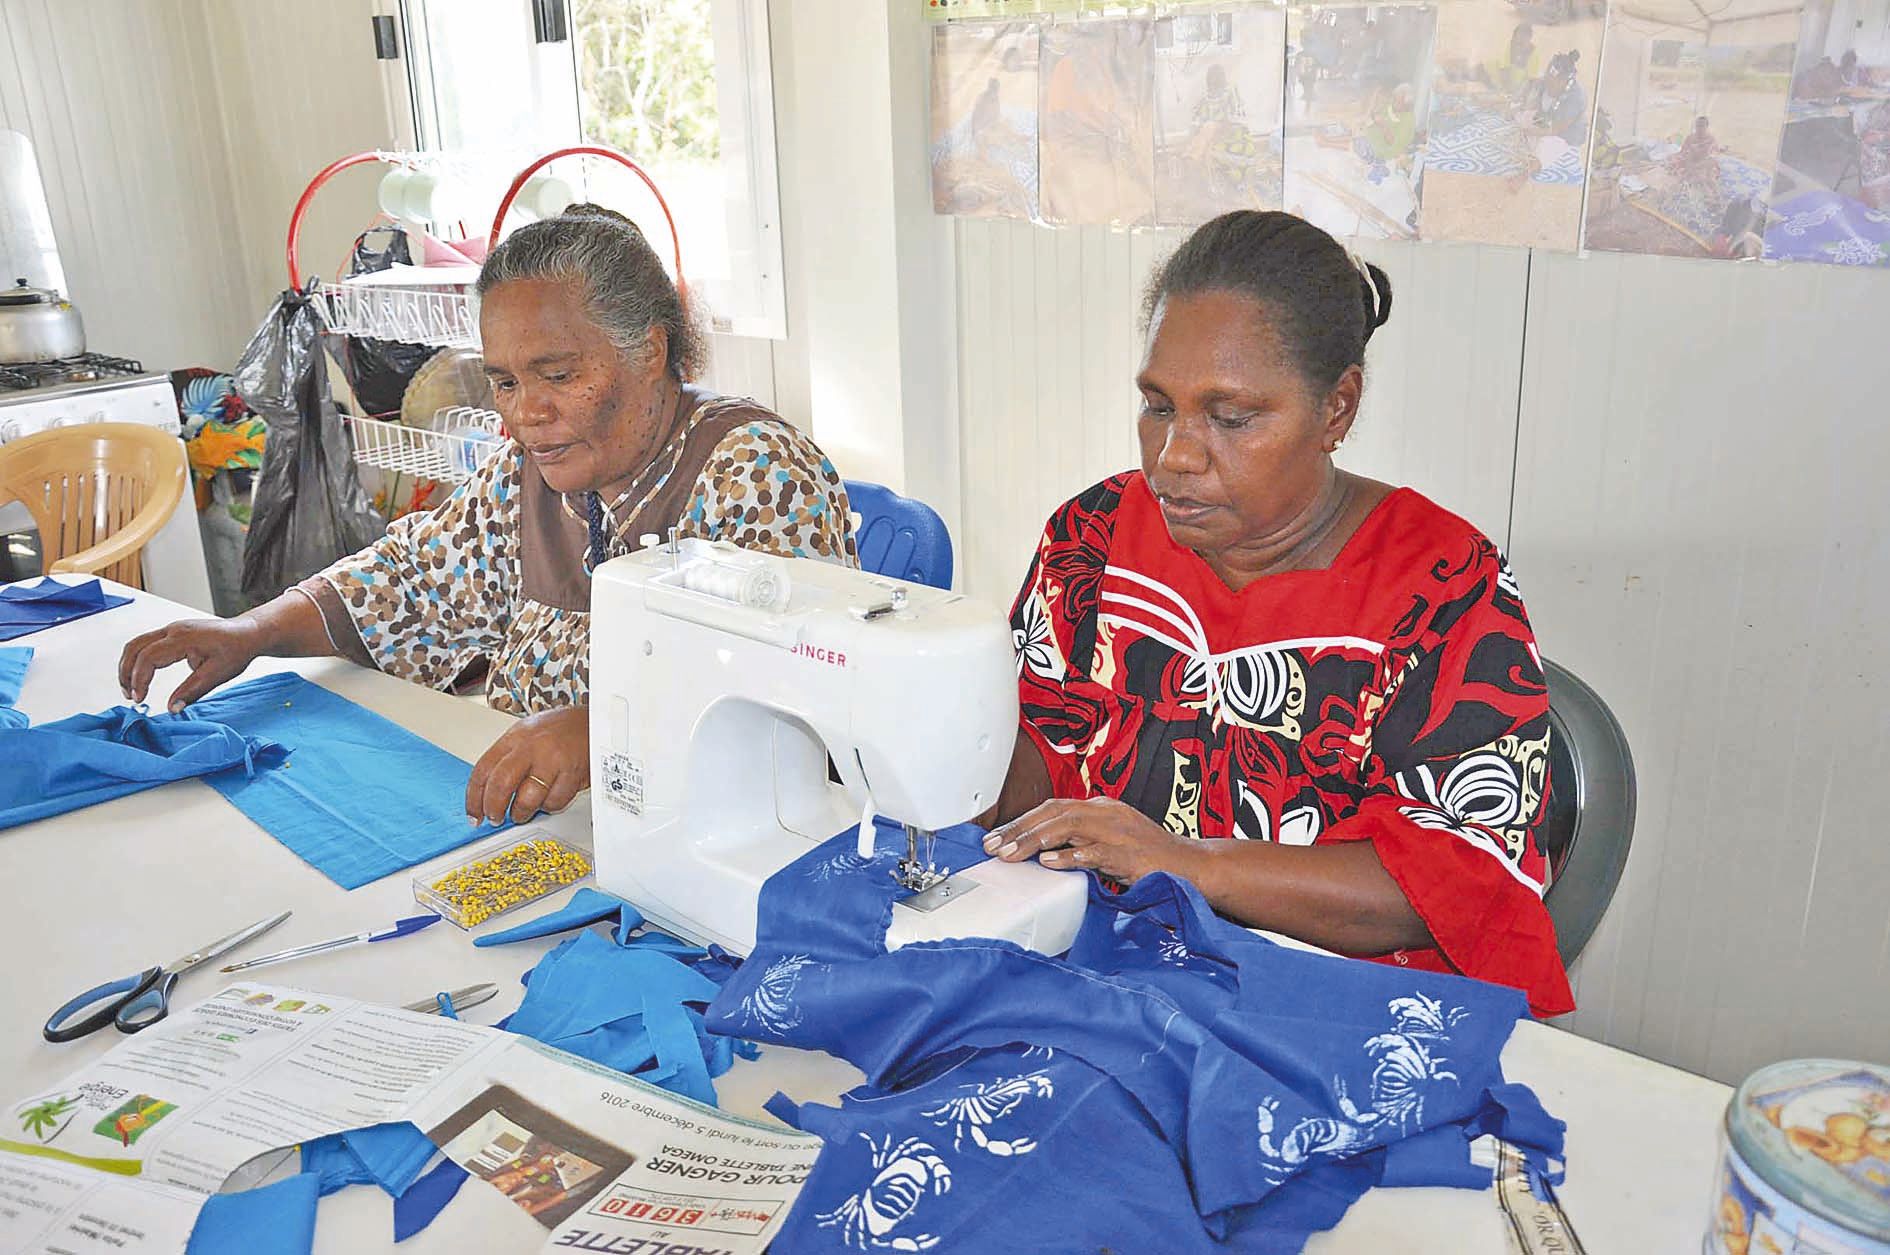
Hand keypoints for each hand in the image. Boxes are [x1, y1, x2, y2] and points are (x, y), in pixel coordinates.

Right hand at [119, 618, 266, 711]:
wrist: (248, 633)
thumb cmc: (236, 650)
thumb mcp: (217, 674)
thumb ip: (192, 691)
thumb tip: (172, 709)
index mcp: (183, 638)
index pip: (148, 657)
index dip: (140, 680)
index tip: (139, 698)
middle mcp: (173, 629)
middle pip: (135, 647)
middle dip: (126, 673)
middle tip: (130, 696)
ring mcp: (172, 629)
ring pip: (137, 643)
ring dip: (129, 665)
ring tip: (131, 689)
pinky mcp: (173, 633)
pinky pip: (146, 643)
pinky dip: (138, 659)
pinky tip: (142, 676)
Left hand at [466, 706, 588, 824]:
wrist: (595, 722)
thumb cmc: (560, 730)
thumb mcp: (527, 734)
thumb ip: (507, 759)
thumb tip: (488, 791)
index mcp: (515, 738)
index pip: (483, 770)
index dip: (474, 797)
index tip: (474, 813)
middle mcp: (531, 747)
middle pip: (501, 784)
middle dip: (494, 808)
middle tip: (495, 818)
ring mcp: (552, 760)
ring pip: (528, 799)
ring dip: (522, 812)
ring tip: (523, 812)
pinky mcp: (572, 773)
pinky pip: (554, 802)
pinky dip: (549, 806)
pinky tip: (550, 797)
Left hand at [982, 796, 1198, 885]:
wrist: (1190, 865)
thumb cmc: (1146, 856)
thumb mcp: (1106, 840)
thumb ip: (1076, 840)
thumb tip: (1038, 850)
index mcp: (1100, 807)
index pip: (1052, 807)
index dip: (1021, 821)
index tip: (996, 838)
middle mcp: (1106, 813)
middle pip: (1054, 813)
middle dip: (1020, 829)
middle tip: (993, 846)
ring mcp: (1118, 832)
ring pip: (1068, 827)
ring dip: (1035, 840)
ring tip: (1011, 854)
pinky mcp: (1129, 854)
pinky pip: (1095, 852)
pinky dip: (1070, 856)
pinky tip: (1049, 863)